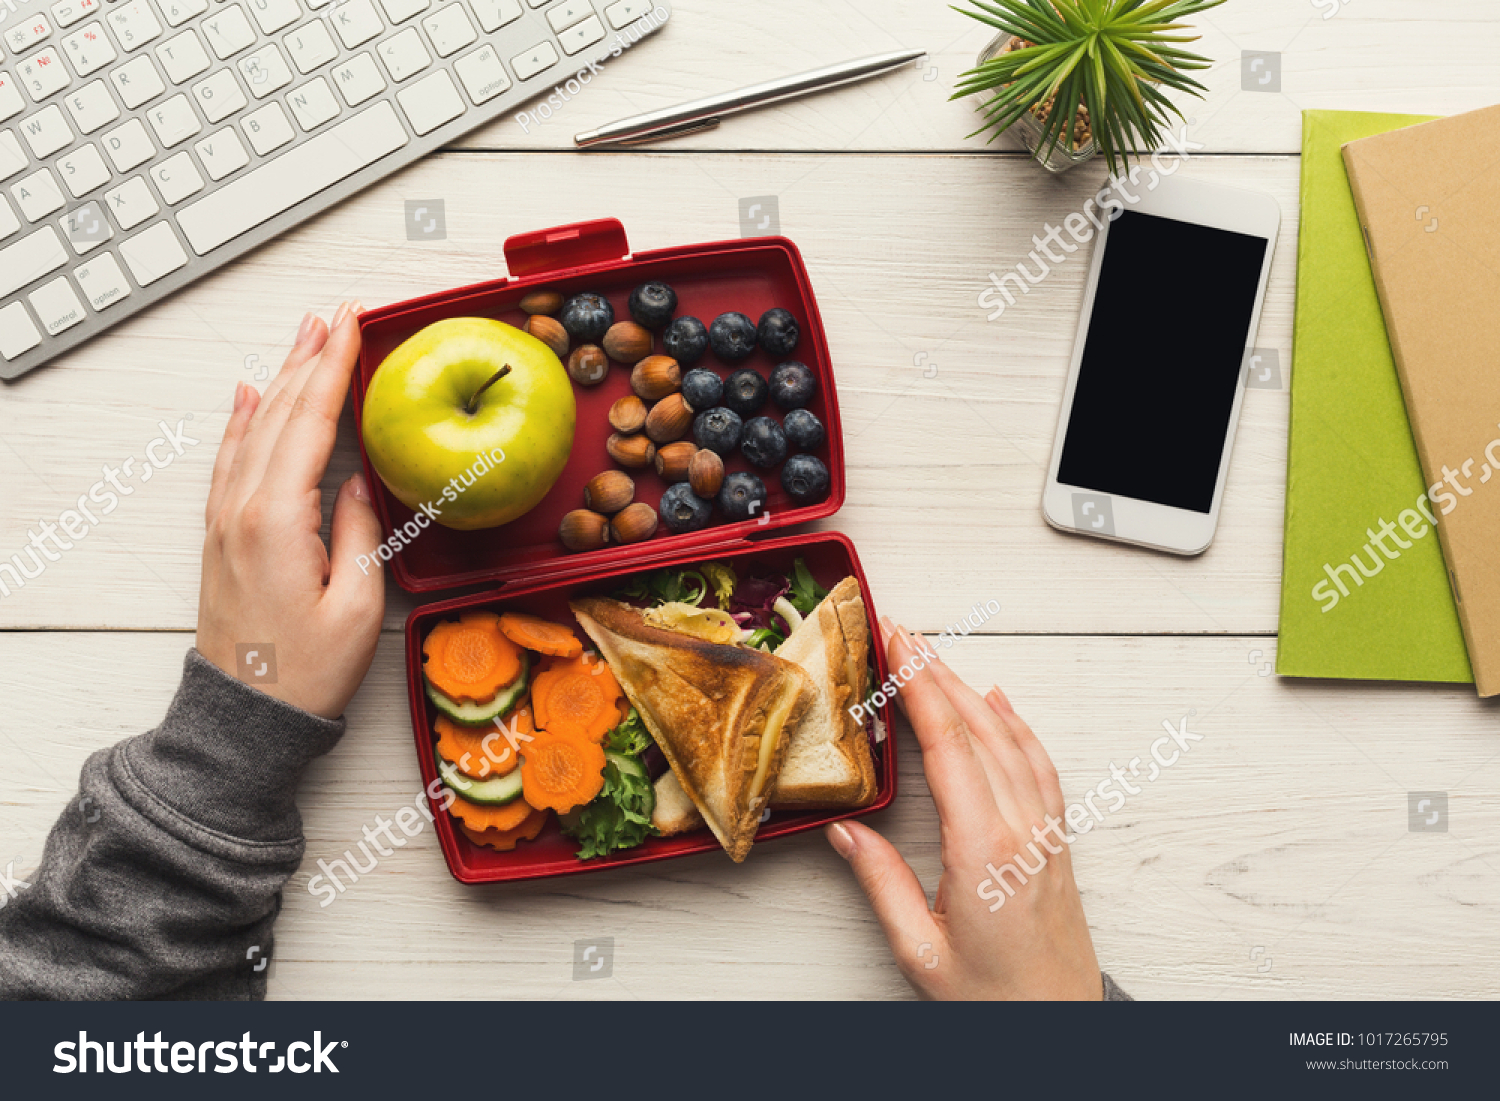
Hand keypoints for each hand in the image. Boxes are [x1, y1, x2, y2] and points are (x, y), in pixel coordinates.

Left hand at [195, 303, 385, 719]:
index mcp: (278, 518)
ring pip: (254, 428)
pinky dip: (242, 419)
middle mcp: (243, 509)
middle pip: (278, 412)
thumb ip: (359, 532)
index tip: (351, 324)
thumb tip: (358, 481)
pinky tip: (249, 395)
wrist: (246, 715)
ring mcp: (226, 520)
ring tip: (303, 337)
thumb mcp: (358, 605)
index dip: (333, 367)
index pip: (310, 421)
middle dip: (308, 357)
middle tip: (335, 314)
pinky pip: (230, 459)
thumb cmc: (306, 670)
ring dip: (280, 378)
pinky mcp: (222, 535)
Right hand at [826, 619, 1102, 999]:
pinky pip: (1038, 765)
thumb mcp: (920, 948)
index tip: (897, 644)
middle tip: (902, 630)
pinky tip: (998, 703)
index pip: (947, 744)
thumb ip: (881, 884)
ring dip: (970, 689)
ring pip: (1010, 739)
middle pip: (977, 727)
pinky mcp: (1054, 841)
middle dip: (937, 671)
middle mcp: (1021, 829)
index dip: (919, 686)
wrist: (1061, 1026)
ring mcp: (1044, 831)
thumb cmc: (995, 999)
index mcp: (983, 849)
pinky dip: (1016, 724)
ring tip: (936, 655)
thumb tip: (845, 831)